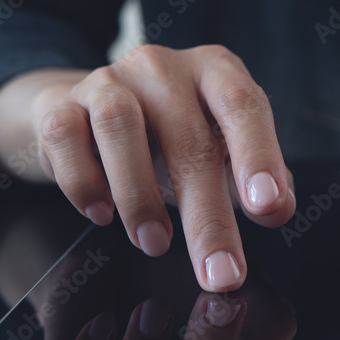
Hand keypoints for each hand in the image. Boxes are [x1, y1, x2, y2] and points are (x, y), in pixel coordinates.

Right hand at [0, 45, 295, 291]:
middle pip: (189, 138)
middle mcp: (163, 67)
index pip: (244, 106)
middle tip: (220, 272)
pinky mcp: (58, 104)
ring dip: (140, 197)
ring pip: (120, 126)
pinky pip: (65, 137)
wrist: (88, 109)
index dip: (259, 155)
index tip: (266, 206)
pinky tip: (101, 213)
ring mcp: (106, 79)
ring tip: (156, 244)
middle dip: (208, 217)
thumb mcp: (224, 150)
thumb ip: (261, 179)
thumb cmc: (171, 136)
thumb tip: (280, 208)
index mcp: (216, 71)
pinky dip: (83, 182)